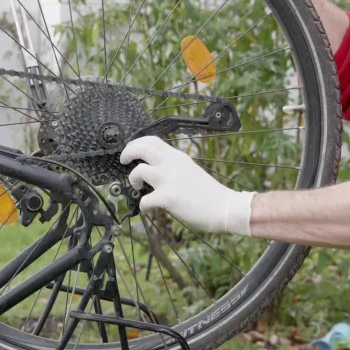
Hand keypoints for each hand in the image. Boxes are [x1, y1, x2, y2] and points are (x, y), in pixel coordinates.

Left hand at [120, 136, 255, 235]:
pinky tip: (147, 208)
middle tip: (124, 162)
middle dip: (127, 153)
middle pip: (141, 148)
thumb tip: (156, 168)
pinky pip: (144, 200)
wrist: (224, 207)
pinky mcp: (168, 197)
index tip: (131, 151)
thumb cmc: (208, 193)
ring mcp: (169, 180)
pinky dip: (142, 206)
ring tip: (138, 187)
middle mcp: (172, 164)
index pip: (152, 140)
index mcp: (177, 157)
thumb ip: (173, 166)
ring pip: (138, 171)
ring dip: (133, 179)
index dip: (136, 143)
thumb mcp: (190, 170)